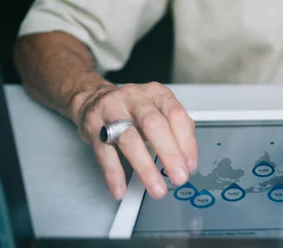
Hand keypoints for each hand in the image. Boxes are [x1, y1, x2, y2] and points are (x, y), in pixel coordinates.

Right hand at [76, 82, 197, 199]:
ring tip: (156, 188)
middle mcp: (135, 98)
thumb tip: (188, 157)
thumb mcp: (158, 109)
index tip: (190, 164)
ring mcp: (112, 111)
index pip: (176, 115)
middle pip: (153, 124)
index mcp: (156, 94)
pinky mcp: (93, 127)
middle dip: (169, 154)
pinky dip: (114, 174)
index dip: (186, 141)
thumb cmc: (132, 109)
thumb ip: (175, 128)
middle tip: (179, 176)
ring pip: (129, 140)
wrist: (92, 100)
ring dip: (145, 168)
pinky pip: (104, 153)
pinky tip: (121, 189)